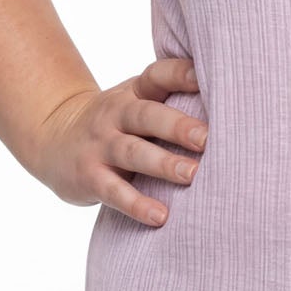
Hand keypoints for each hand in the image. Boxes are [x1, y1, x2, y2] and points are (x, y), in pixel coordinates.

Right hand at [27, 57, 206, 225]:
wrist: (53, 139)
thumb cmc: (117, 122)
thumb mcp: (136, 101)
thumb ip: (173, 100)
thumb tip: (237, 103)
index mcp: (134, 91)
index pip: (158, 75)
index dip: (182, 74)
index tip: (208, 79)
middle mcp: (116, 114)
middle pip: (147, 115)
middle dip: (178, 126)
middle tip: (208, 139)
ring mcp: (100, 145)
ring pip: (133, 153)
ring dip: (163, 164)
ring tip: (193, 175)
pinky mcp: (89, 176)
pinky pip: (114, 191)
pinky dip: (137, 204)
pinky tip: (161, 216)